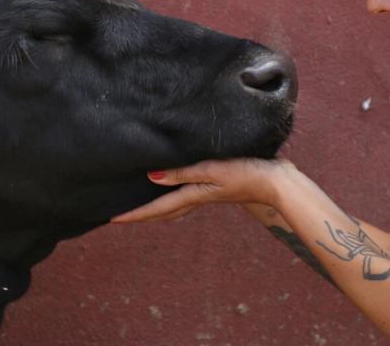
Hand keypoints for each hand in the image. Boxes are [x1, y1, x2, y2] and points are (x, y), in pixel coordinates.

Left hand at [110, 157, 296, 222]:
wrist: (277, 182)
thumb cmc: (247, 172)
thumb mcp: (213, 170)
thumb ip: (183, 173)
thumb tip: (151, 178)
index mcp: (194, 195)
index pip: (158, 208)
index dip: (135, 214)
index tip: (112, 220)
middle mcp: (198, 197)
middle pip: (164, 212)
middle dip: (142, 216)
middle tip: (121, 219)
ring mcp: (208, 194)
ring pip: (175, 207)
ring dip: (157, 209)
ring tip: (142, 207)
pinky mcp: (218, 187)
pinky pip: (187, 197)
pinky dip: (174, 198)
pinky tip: (177, 189)